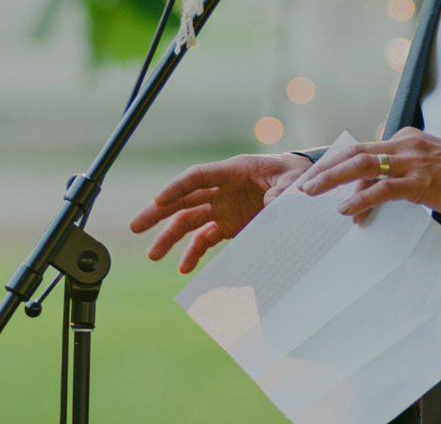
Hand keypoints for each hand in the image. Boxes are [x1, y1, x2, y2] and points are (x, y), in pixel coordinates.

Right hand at [129, 152, 312, 272]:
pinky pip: (206, 238)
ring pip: (189, 221)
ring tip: (153, 255)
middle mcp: (222, 190)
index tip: (158, 200)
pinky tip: (183, 268)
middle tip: (136, 226)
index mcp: (233, 171)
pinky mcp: (230, 225)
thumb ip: (281, 192)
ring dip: (170, 237)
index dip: (176, 187)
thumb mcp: (293, 181)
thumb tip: (271, 205)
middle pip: (184, 200)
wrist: (305, 187)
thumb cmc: (296, 176)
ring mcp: (224, 208)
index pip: (197, 177)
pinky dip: (194, 252)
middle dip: (158, 212)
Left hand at [300, 128, 440, 223]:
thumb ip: (400, 174)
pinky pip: (382, 189)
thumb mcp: (426, 168)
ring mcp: (412, 162)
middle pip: (355, 153)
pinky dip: (360, 199)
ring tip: (313, 194)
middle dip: (326, 168)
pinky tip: (346, 210)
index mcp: (406, 139)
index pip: (363, 149)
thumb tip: (369, 194)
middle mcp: (405, 145)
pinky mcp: (420, 182)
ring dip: (333, 179)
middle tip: (304, 185)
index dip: (337, 163)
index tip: (317, 176)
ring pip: (362, 166)